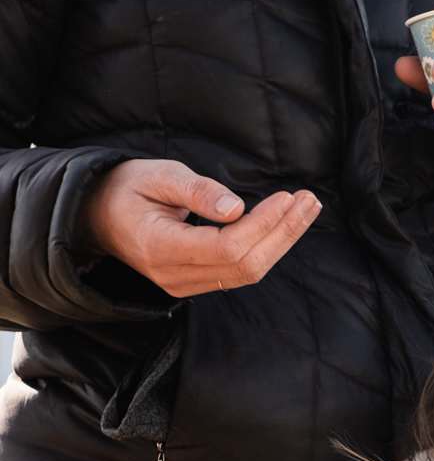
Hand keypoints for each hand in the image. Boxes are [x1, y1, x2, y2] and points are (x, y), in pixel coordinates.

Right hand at [82, 160, 321, 299]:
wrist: (97, 216)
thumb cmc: (126, 189)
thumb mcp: (156, 175)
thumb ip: (195, 190)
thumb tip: (236, 208)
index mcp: (161, 248)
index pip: (228, 246)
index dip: (263, 225)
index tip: (288, 197)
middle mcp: (174, 275)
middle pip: (245, 265)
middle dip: (283, 233)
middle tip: (310, 201)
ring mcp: (184, 284)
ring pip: (247, 272)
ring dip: (281, 241)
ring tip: (306, 209)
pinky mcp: (194, 282)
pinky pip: (238, 272)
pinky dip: (266, 248)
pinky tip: (284, 225)